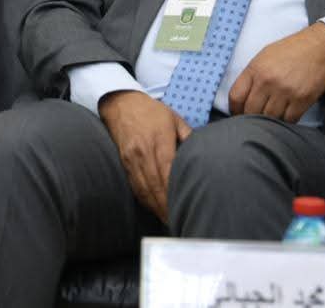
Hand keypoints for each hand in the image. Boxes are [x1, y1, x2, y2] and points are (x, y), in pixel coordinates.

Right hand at [98, 90, 191, 221]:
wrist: (121, 103)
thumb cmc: (151, 111)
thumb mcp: (174, 118)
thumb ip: (188, 137)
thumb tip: (203, 153)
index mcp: (159, 142)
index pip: (168, 174)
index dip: (174, 194)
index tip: (183, 207)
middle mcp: (143, 154)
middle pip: (156, 187)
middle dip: (167, 207)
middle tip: (179, 221)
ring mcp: (132, 160)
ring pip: (145, 190)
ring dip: (157, 207)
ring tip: (169, 220)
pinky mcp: (125, 163)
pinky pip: (135, 186)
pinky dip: (146, 199)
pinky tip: (154, 208)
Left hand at [228, 22, 324, 121]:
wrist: (319, 47)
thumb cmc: (291, 50)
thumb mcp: (264, 56)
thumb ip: (252, 76)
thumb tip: (242, 97)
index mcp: (256, 69)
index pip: (235, 96)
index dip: (234, 109)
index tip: (237, 113)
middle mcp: (268, 81)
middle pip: (251, 111)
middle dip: (250, 117)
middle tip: (254, 119)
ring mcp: (285, 91)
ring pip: (269, 118)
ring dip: (269, 120)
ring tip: (271, 116)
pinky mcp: (302, 100)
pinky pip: (289, 120)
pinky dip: (286, 121)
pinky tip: (286, 115)